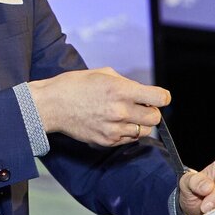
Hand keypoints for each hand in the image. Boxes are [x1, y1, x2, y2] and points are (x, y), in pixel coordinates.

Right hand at [27, 67, 170, 146]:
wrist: (51, 105)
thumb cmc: (75, 85)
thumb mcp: (102, 74)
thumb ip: (126, 83)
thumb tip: (141, 92)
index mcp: (120, 90)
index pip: (159, 98)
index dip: (162, 96)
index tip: (158, 96)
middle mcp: (120, 111)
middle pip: (155, 118)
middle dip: (151, 111)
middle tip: (140, 106)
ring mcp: (114, 128)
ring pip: (143, 131)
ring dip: (139, 123)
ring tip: (124, 115)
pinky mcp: (107, 141)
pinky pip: (128, 139)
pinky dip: (126, 131)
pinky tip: (113, 122)